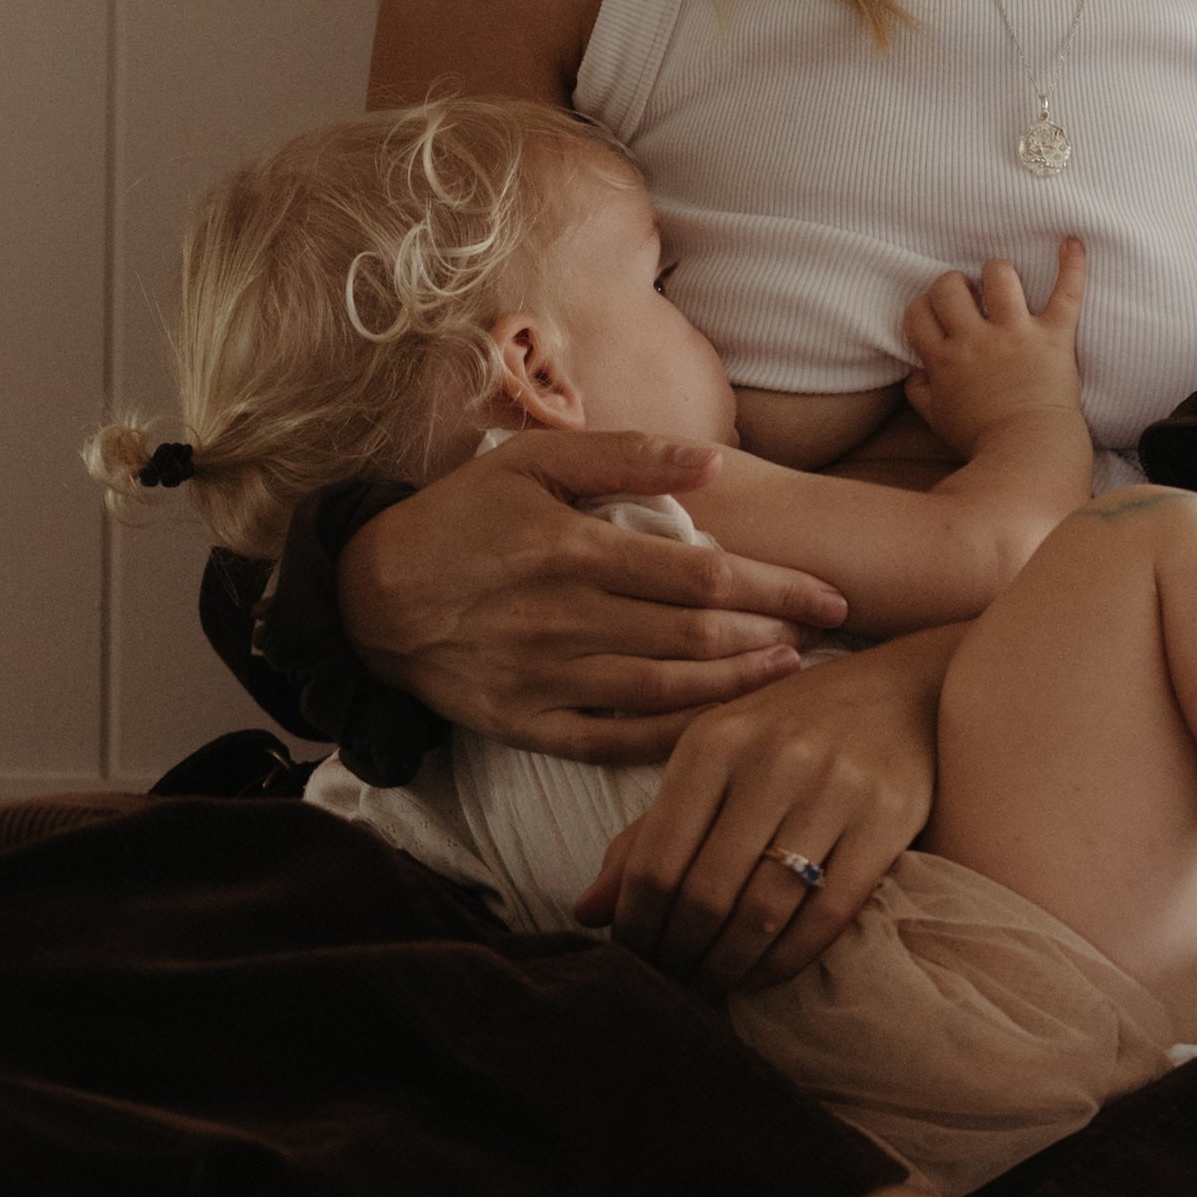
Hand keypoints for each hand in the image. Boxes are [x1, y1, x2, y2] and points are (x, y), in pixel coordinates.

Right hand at [336, 429, 848, 760]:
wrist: (368, 595)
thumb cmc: (461, 515)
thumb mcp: (533, 460)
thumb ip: (626, 454)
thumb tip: (716, 462)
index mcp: (573, 547)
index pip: (703, 572)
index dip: (777, 585)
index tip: (828, 592)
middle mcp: (564, 617)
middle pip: (697, 633)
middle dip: (775, 634)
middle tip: (827, 633)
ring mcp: (545, 678)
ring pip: (667, 691)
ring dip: (739, 684)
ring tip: (791, 671)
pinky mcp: (526, 723)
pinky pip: (616, 742)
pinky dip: (674, 736)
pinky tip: (720, 725)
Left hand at [574, 631, 957, 988]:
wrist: (906, 690)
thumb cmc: (792, 731)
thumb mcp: (714, 759)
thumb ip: (649, 833)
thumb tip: (588, 913)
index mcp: (713, 741)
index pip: (654, 861)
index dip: (635, 928)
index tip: (632, 960)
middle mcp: (772, 758)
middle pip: (704, 895)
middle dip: (678, 957)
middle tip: (670, 987)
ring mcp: (836, 787)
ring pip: (763, 912)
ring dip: (728, 968)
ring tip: (710, 986)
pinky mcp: (890, 818)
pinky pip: (827, 915)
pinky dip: (786, 960)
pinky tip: (763, 972)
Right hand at [901, 240, 1086, 457]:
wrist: (1029, 455)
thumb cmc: (983, 442)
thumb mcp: (937, 421)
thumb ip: (919, 392)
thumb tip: (914, 371)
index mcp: (945, 361)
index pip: (918, 313)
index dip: (923, 308)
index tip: (937, 316)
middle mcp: (976, 340)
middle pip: (949, 286)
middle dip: (955, 285)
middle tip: (968, 298)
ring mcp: (1016, 334)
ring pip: (999, 275)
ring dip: (998, 273)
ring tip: (1002, 283)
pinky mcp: (1054, 336)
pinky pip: (1067, 292)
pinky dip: (1072, 265)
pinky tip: (1072, 242)